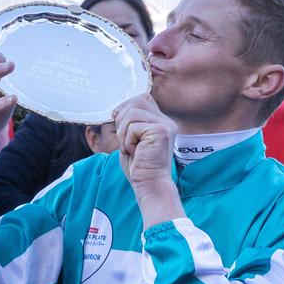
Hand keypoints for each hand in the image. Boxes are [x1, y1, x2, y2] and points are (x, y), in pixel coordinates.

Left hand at [112, 94, 184, 228]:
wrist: (149, 185)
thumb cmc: (138, 167)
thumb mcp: (131, 139)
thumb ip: (130, 122)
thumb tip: (117, 109)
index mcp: (161, 122)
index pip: (142, 98)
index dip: (126, 106)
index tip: (116, 119)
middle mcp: (166, 121)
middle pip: (136, 102)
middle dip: (122, 120)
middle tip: (125, 141)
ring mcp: (165, 125)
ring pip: (132, 113)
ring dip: (123, 133)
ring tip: (130, 148)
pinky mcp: (161, 131)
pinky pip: (133, 126)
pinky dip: (127, 141)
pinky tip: (135, 152)